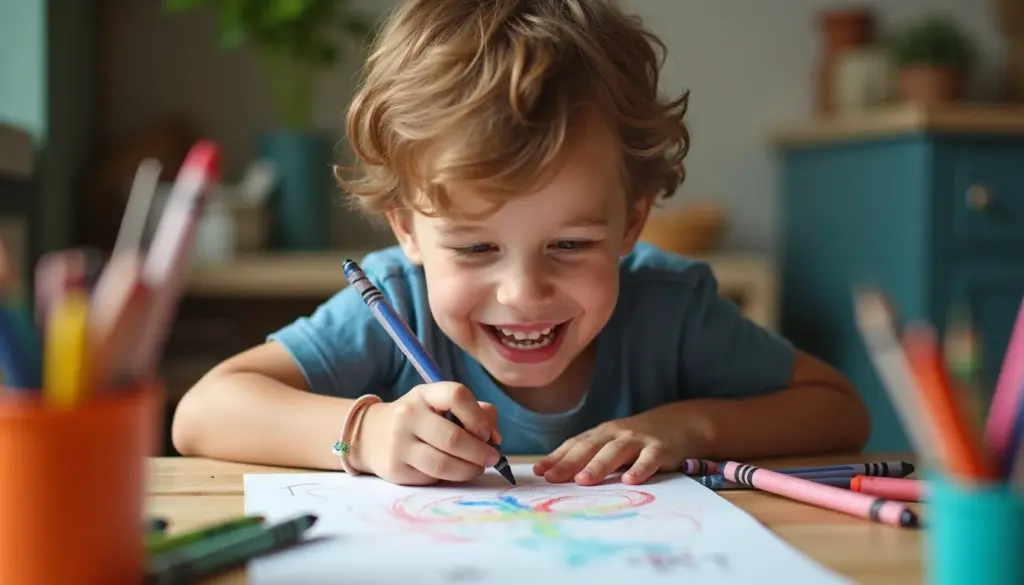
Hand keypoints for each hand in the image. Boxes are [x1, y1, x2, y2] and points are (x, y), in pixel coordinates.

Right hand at [353, 382, 501, 485]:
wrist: (372, 435)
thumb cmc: (421, 419)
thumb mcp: (442, 406)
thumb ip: (477, 413)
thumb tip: (496, 439)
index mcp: (424, 394)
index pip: (456, 395)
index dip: (477, 416)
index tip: (486, 433)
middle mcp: (408, 415)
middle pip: (452, 437)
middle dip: (479, 451)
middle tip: (492, 458)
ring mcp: (398, 443)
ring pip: (443, 464)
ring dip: (469, 469)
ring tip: (477, 468)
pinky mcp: (396, 469)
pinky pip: (432, 477)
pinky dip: (450, 477)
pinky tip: (454, 472)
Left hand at [533, 411, 689, 485]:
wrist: (681, 422)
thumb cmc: (639, 438)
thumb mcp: (613, 442)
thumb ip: (591, 455)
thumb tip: (557, 474)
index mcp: (602, 434)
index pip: (575, 445)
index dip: (556, 457)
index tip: (538, 472)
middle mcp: (616, 434)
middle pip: (589, 447)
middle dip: (569, 463)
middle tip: (552, 478)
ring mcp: (638, 440)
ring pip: (615, 451)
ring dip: (598, 465)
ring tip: (583, 480)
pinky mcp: (661, 448)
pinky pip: (649, 459)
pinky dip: (640, 469)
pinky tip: (630, 481)